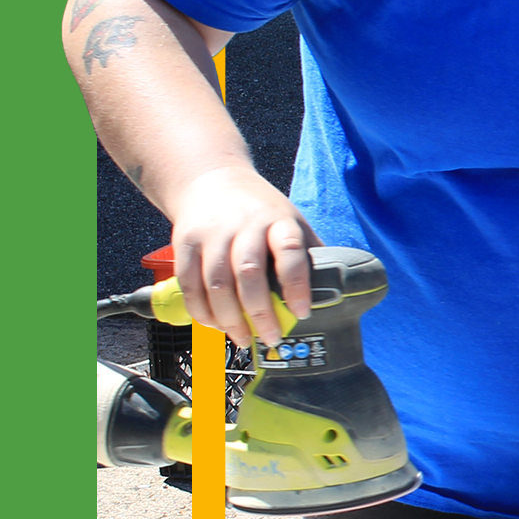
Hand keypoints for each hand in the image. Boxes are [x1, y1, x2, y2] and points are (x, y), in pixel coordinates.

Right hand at [170, 166, 321, 346]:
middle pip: (249, 274)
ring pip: (216, 284)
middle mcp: (243, 225)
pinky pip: (190, 284)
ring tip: (244, 338)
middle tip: (271, 337)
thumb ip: (306, 252)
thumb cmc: (260, 210)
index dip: (297, 285)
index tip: (302, 313)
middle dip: (260, 313)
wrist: (211, 180)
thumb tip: (333, 291)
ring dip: (229, 318)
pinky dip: (201, 311)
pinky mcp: (185, 243)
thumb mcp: (291, 221)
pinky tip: (215, 324)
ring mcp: (212, 234)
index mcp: (278, 220)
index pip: (290, 251)